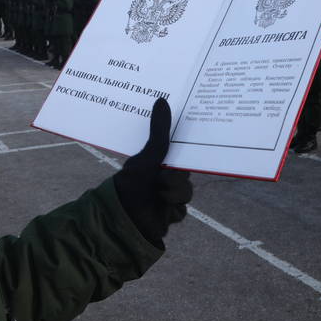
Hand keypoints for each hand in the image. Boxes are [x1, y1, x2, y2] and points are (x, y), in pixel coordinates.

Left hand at [113, 98, 192, 247]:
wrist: (125, 220)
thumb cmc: (131, 184)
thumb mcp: (148, 156)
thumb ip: (159, 132)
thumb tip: (162, 100)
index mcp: (155, 160)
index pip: (177, 153)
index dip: (186, 152)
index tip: (195, 146)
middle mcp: (162, 176)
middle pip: (185, 174)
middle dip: (175, 179)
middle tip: (160, 180)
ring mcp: (167, 195)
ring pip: (186, 192)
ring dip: (172, 194)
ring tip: (157, 195)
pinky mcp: (170, 212)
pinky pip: (183, 209)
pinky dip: (172, 209)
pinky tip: (161, 209)